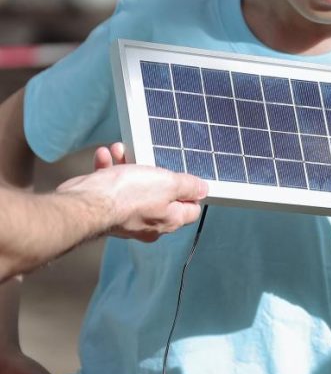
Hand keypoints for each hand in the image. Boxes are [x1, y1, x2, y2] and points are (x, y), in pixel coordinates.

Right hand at [57, 143, 207, 241]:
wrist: (83, 204)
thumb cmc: (125, 197)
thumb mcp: (168, 184)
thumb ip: (188, 186)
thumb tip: (203, 189)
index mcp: (168, 220)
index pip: (191, 209)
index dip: (191, 191)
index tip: (187, 177)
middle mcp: (148, 222)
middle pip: (160, 193)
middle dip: (152, 171)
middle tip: (147, 158)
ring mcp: (126, 216)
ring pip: (133, 186)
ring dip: (127, 164)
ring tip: (121, 151)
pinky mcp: (106, 209)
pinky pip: (111, 186)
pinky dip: (109, 170)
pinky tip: (105, 157)